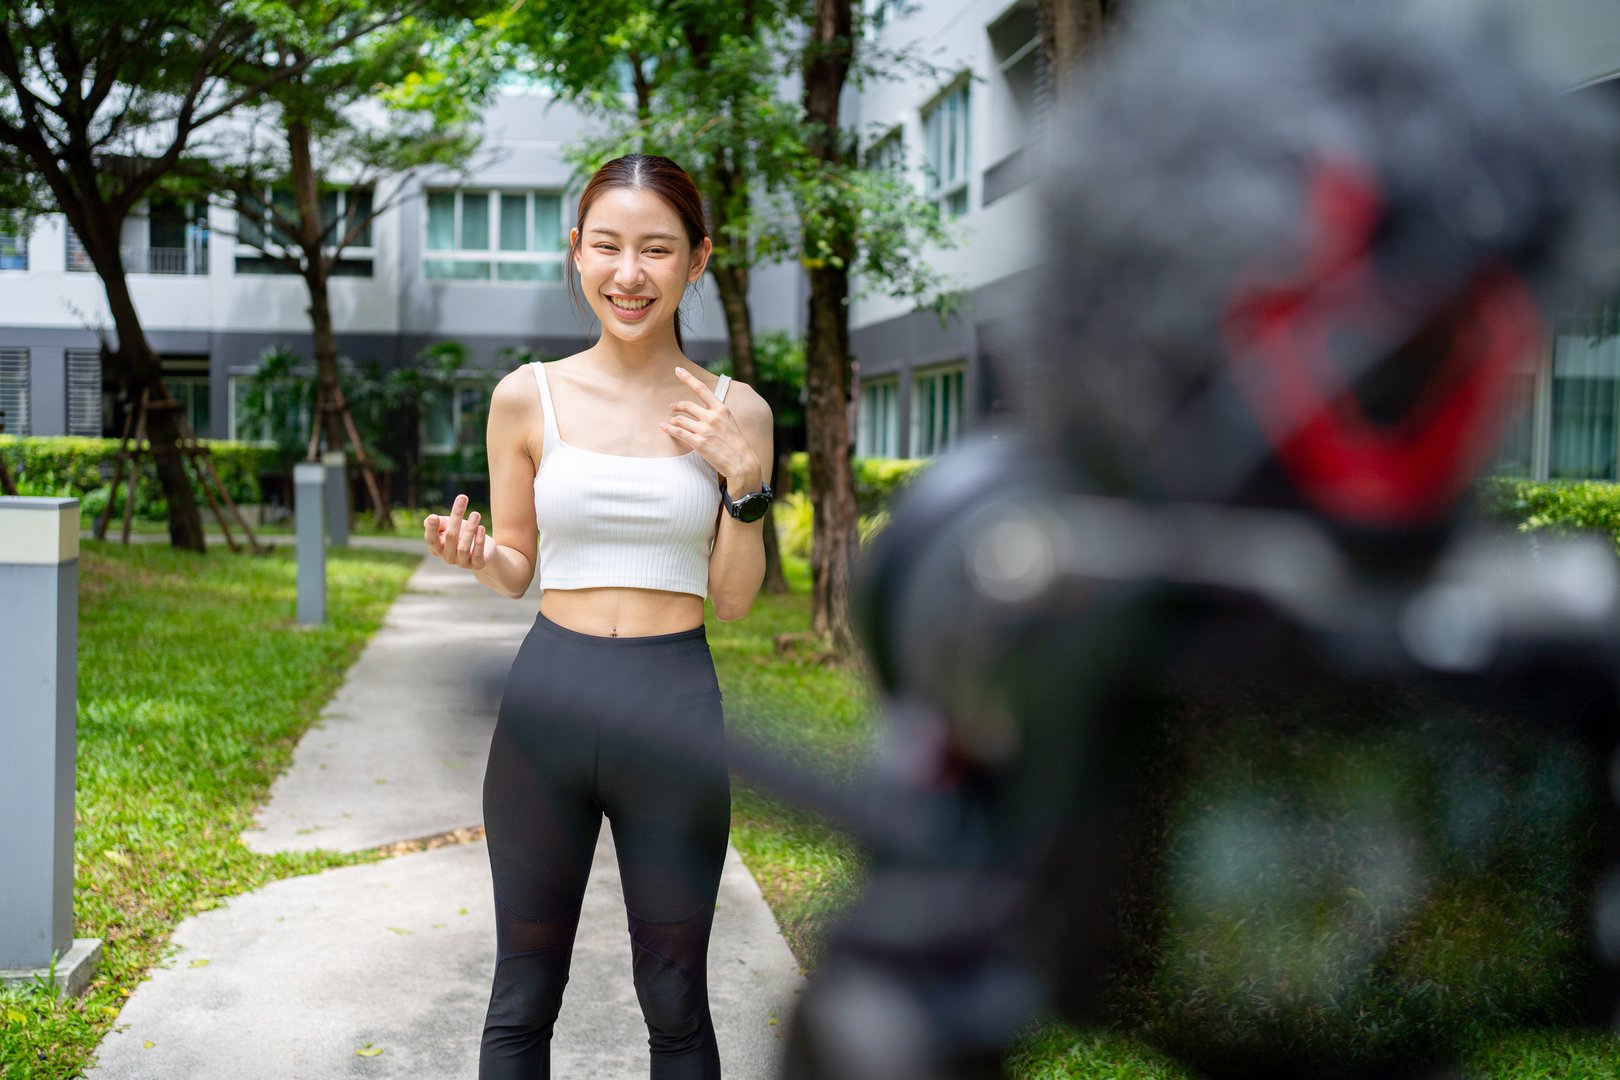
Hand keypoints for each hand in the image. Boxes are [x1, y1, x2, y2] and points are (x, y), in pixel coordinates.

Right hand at [423, 493, 492, 569]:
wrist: (484, 548)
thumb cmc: (462, 533)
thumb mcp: (450, 525)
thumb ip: (441, 522)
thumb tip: (431, 519)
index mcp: (437, 547)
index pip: (431, 539)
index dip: (431, 529)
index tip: (434, 517)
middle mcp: (447, 557)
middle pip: (450, 536)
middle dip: (456, 517)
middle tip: (463, 498)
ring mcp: (462, 563)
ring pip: (463, 547)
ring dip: (470, 529)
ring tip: (476, 514)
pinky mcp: (477, 565)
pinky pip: (477, 554)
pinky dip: (479, 541)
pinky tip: (481, 528)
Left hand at [663, 366, 759, 487]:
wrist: (741, 462)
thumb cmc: (735, 442)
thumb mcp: (729, 421)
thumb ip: (716, 412)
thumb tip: (702, 405)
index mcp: (721, 409)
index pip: (701, 388)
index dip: (688, 378)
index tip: (678, 370)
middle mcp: (712, 417)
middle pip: (687, 405)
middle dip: (676, 405)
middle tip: (672, 408)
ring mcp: (705, 430)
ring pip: (680, 419)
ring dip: (672, 419)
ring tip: (670, 421)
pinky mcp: (699, 443)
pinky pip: (678, 432)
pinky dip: (668, 428)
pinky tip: (664, 427)